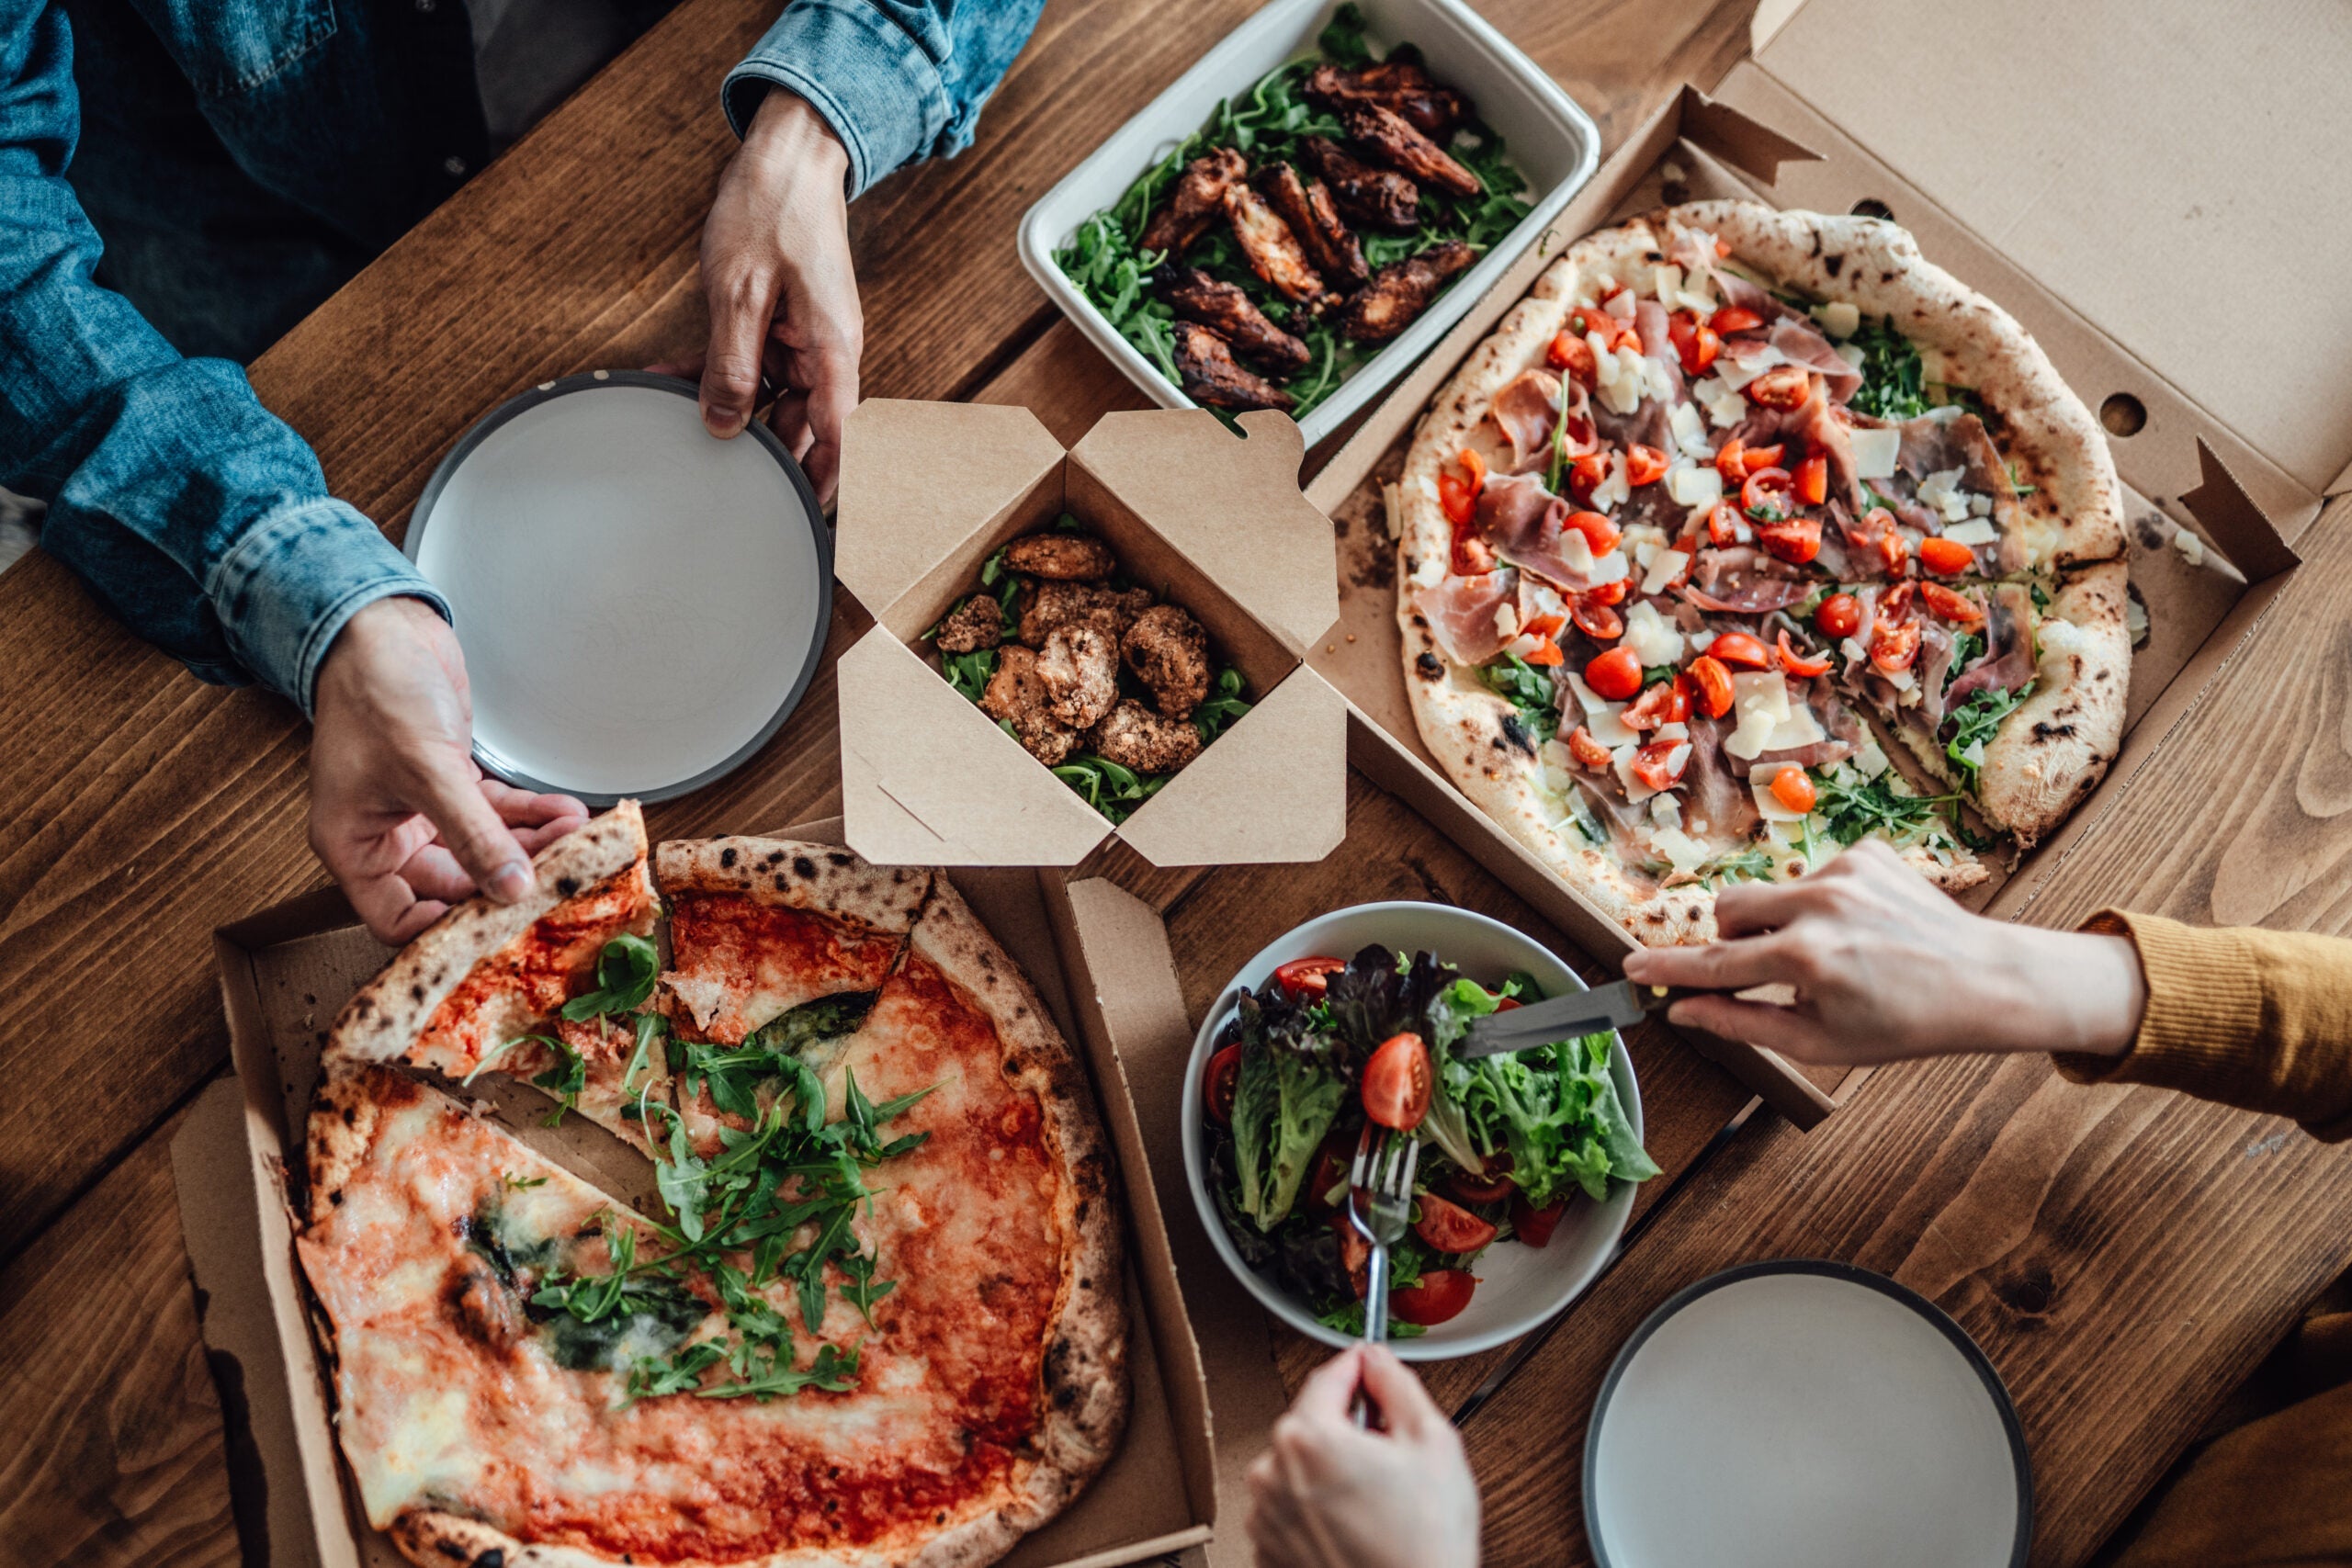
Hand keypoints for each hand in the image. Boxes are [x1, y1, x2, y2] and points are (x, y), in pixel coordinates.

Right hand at [309, 597, 587, 942]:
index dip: (444, 933)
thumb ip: (473, 833)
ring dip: (531, 846)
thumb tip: (512, 888)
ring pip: (482, 849)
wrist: (382, 627)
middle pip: (453, 886)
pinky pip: (495, 814)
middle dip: (508, 881)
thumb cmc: (376, 691)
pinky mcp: (451, 784)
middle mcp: (385, 836)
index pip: (397, 920)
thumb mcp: (427, 770)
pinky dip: (529, 815)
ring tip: (576, 842)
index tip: (502, 931)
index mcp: (353, 846)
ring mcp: (421, 811)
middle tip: (561, 881)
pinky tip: (566, 814)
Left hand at [663, 89, 859, 504]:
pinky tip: (671, 379)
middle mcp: (825, 353)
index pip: (837, 437)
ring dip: (727, 407)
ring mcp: (803, 340)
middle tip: (719, 481)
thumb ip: (732, 366)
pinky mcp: (780, 324)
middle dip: (760, 451)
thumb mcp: (740, 294)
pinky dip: (715, 372)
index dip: (823, 482)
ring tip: (678, 420)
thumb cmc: (775, 212)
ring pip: (769, 396)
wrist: (786, 157)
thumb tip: (722, 425)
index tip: (806, 520)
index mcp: (832, 351)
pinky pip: (751, 362)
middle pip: (800, 424)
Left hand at [1245, 1345, 1480, 1567]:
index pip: (1329, 1376)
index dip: (1359, 1368)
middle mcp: (1273, 1472)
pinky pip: (1292, 1507)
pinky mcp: (1268, 1549)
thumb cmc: (1424, 1544)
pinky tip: (1356, 1527)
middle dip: (1349, 1429)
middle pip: (1312, 1423)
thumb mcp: (1432, 1441)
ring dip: (1331, 1471)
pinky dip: (1317, 1509)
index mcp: (1308, 1436)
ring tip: (1376, 1503)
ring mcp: (1266, 1515)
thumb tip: (1376, 1361)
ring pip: (1301, 1467)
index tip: (1371, 1367)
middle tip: (1390, 1455)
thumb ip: (1397, 1385)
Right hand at [1621, 838, 2145, 1064]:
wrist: (1985, 981)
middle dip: (1731, 939)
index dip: (1666, 966)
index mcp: (1806, 959)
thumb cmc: (1906, 1022)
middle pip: (1729, 910)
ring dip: (1781, 923)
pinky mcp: (1866, 852)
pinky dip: (1822, 903)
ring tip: (1832, 953)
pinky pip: (1813, 875)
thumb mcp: (1820, 1042)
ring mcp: (1844, 872)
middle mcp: (1820, 906)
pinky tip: (1860, 927)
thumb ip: (1743, 1023)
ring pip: (1771, 893)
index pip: (1715, 962)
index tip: (1630, 964)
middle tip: (1765, 970)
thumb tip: (1685, 1010)